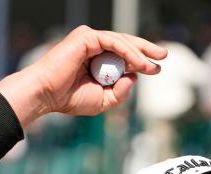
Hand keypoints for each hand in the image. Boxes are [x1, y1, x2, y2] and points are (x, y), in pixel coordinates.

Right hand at [0, 26, 167, 127]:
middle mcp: (92, 47)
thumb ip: (120, 92)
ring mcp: (88, 39)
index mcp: (94, 60)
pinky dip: (127, 52)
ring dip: (139, 53)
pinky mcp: (85, 37)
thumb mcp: (103, 100)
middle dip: (145, 49)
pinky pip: (113, 42)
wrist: (47, 95)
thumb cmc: (68, 98)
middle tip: (164, 56)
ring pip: (121, 42)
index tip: (155, 69)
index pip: (121, 56)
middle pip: (124, 44)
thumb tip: (134, 77)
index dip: (139, 60)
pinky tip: (139, 63)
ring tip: (153, 64)